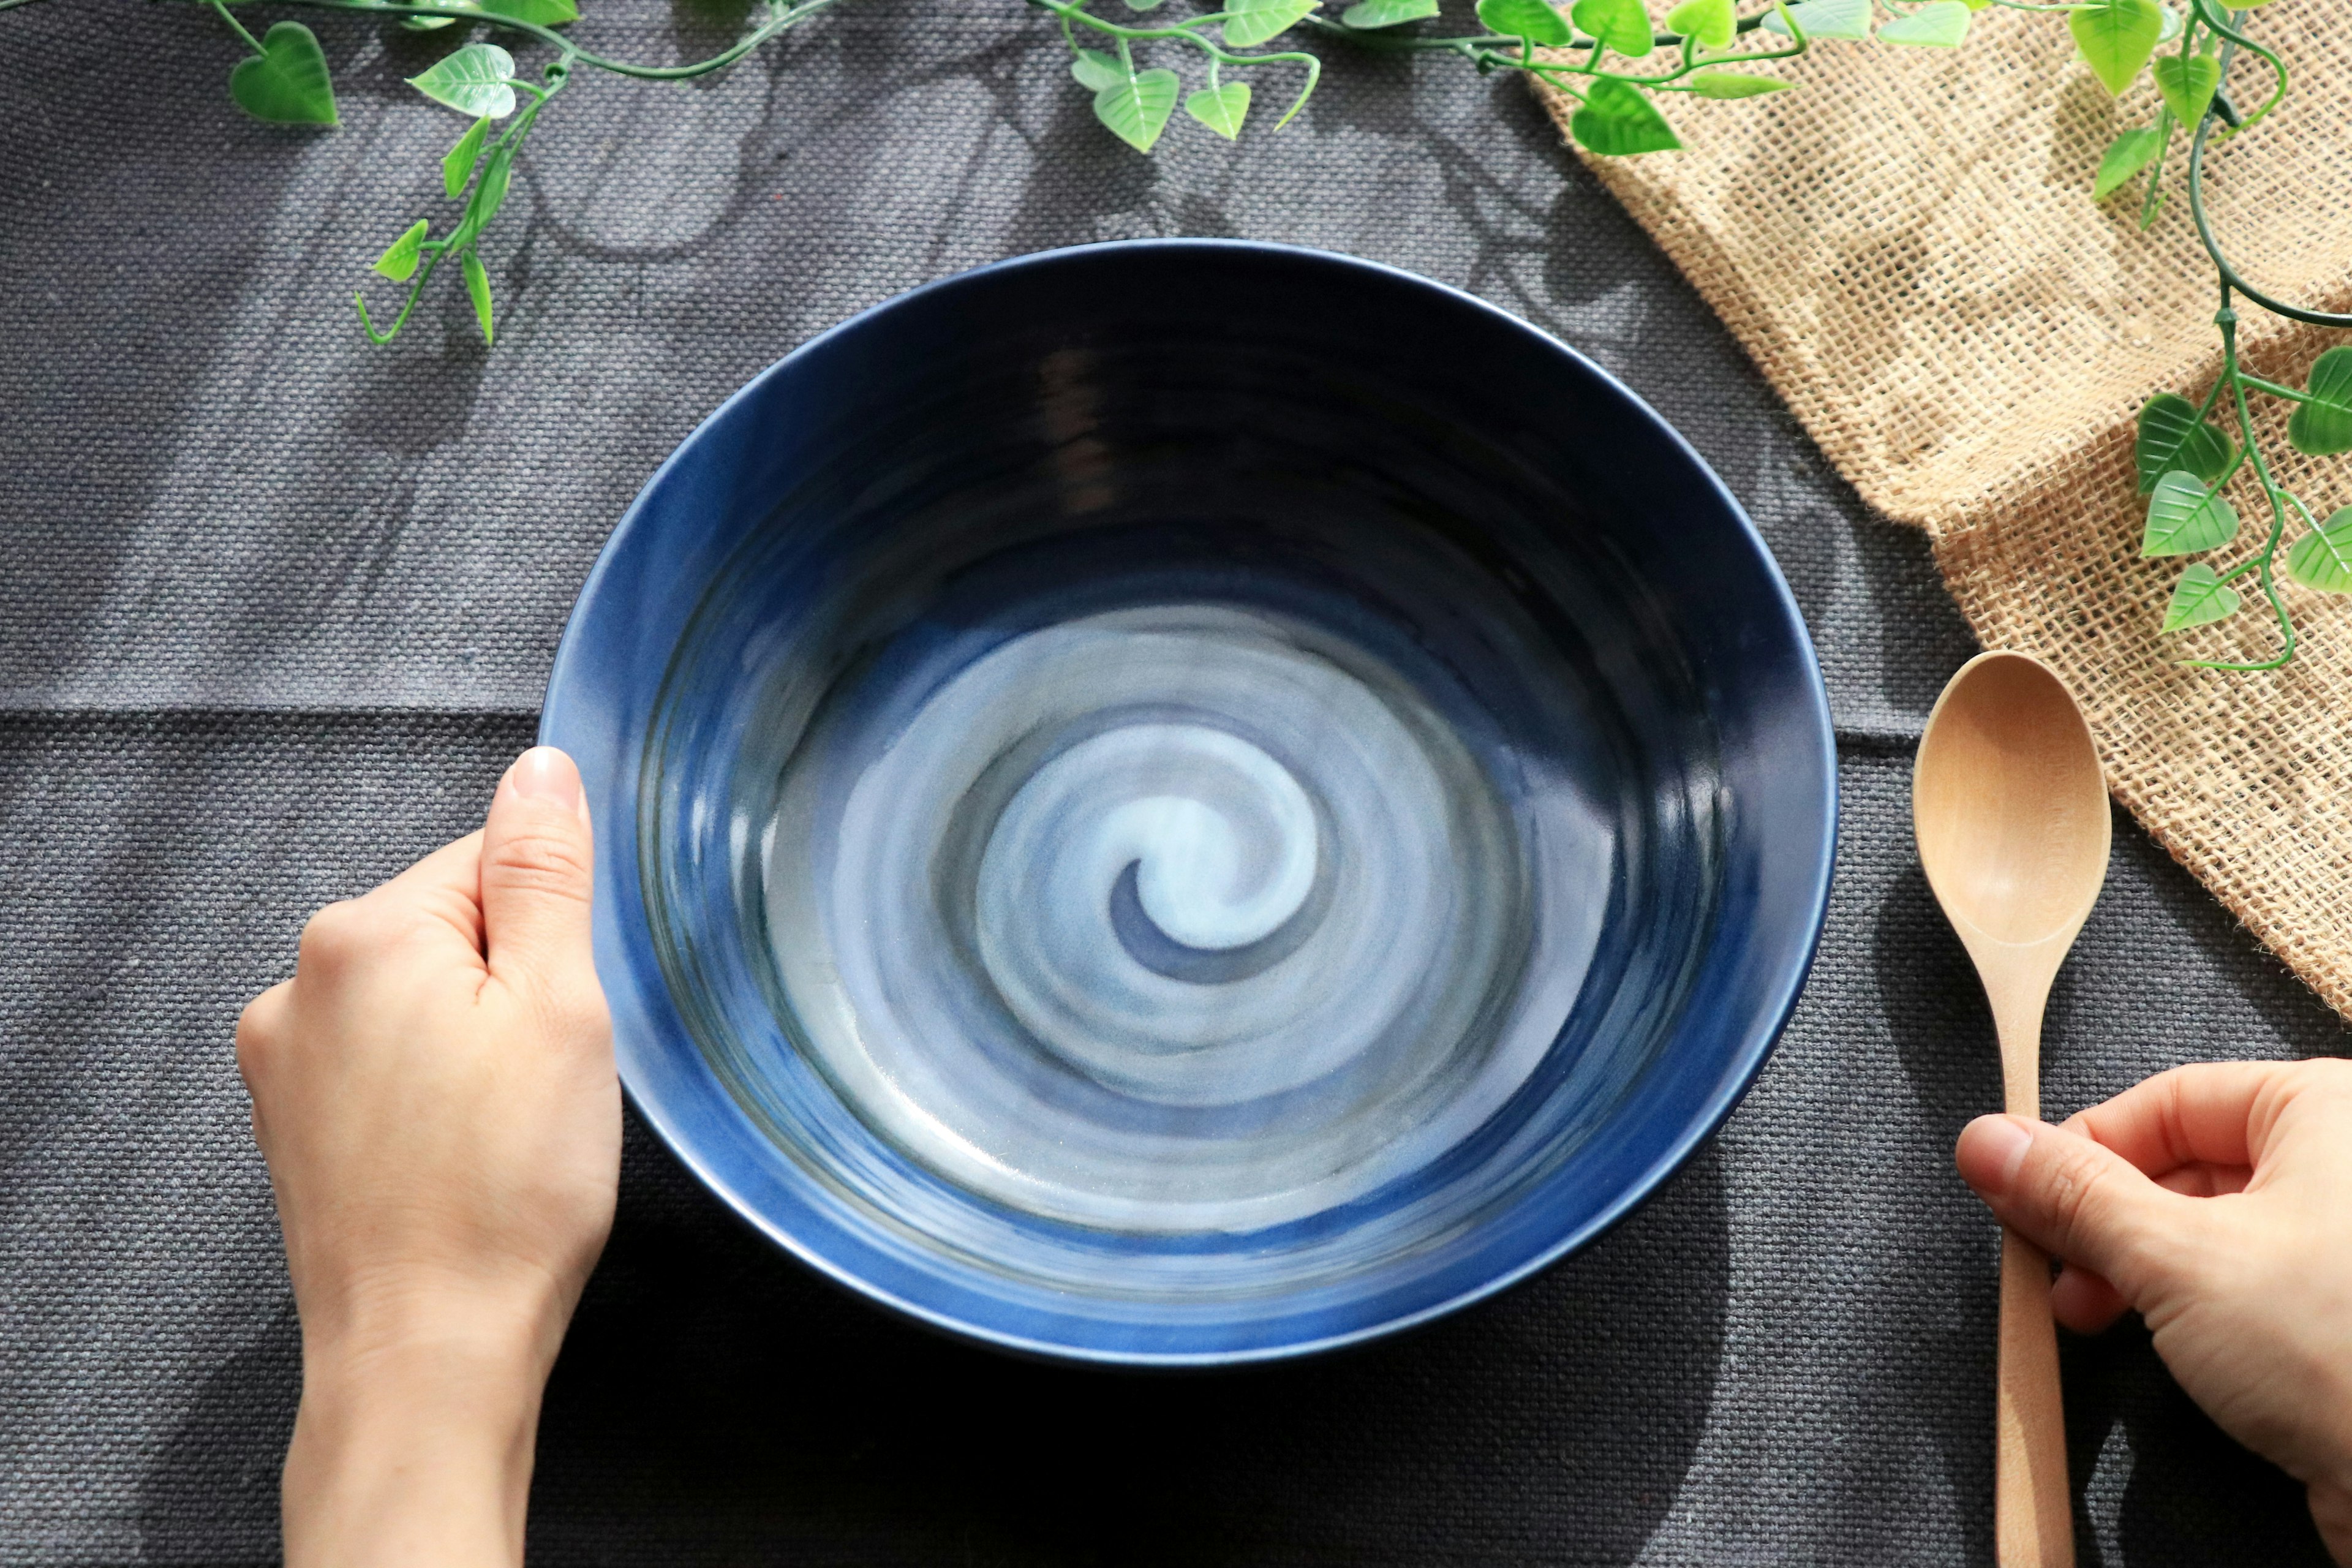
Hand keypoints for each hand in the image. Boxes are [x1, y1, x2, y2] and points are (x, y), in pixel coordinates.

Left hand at [236, 747, 617, 1567]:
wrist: (429, 1353)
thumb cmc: (502, 1196)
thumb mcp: (560, 1007)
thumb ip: (546, 874)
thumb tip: (541, 770)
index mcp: (360, 937)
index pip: (492, 862)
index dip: (555, 936)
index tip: (569, 1013)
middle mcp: (298, 989)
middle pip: (451, 931)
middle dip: (514, 988)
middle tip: (548, 1080)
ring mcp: (285, 1065)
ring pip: (422, 1004)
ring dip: (478, 1046)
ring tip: (509, 1130)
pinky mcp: (294, 1129)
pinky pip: (390, 1069)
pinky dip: (438, 1098)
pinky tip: (469, 1159)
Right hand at [1955, 1060, 2351, 1562]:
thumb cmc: (2341, 1353)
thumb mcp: (2174, 1257)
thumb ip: (2072, 1194)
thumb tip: (1989, 1143)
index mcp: (2325, 1112)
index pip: (2168, 1100)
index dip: (2082, 1149)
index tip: (2024, 1196)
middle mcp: (2345, 1164)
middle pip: (2187, 1164)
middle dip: (2105, 1220)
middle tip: (2054, 1268)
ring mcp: (2346, 1243)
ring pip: (2214, 1228)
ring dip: (2139, 1269)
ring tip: (2092, 1314)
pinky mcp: (2343, 1315)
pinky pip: (2250, 1281)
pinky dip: (2192, 1304)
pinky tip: (2161, 1341)